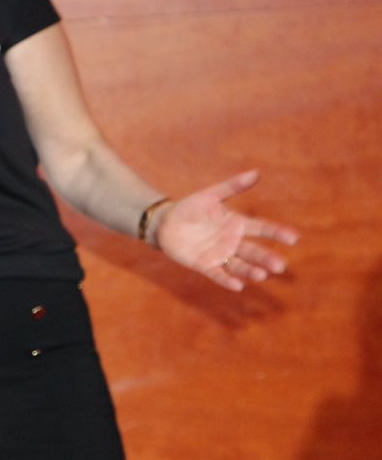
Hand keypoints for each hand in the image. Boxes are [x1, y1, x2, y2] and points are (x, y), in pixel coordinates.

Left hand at [155, 170, 299, 291]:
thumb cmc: (190, 207)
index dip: (277, 233)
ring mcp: (219, 254)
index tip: (293, 238)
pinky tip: (237, 286)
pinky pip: (218, 274)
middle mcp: (232, 242)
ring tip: (261, 275)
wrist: (165, 222)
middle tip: (280, 266)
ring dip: (251, 271)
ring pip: (239, 265)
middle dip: (266, 258)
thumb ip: (233, 186)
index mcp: (237, 224)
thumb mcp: (211, 195)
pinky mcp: (204, 265)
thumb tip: (256, 173)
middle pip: (254, 251)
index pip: (262, 228)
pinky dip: (227, 280)